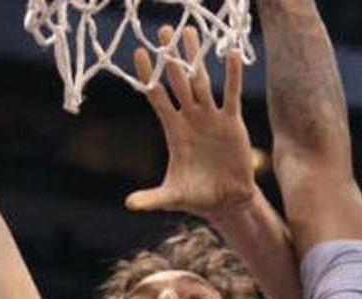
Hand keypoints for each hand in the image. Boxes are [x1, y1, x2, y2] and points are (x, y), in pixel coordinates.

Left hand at [126, 25, 258, 223]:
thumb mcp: (171, 197)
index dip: (148, 76)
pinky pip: (231, 95)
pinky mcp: (231, 122)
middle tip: (163, 30)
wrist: (225, 201)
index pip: (156, 96)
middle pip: (177, 81)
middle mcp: (190, 118)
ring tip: (191, 32)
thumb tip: (129, 205)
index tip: (138, 53)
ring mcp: (211, 117)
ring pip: (202, 81)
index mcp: (173, 130)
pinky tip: (231, 53)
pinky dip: (232, 76)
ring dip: (196, 58)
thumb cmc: (196, 196)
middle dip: (170, 56)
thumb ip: (151, 198)